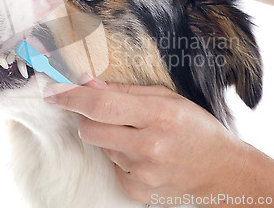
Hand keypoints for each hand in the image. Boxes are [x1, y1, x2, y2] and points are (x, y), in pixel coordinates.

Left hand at [44, 78, 247, 204]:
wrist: (221, 170)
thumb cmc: (195, 127)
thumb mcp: (168, 98)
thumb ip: (125, 91)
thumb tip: (87, 82)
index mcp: (159, 116)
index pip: (102, 106)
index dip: (72, 97)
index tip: (52, 91)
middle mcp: (150, 147)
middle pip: (91, 129)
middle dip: (87, 117)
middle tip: (105, 112)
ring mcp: (143, 174)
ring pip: (101, 147)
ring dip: (110, 137)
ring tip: (140, 136)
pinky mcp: (138, 192)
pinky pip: (112, 167)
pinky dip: (120, 158)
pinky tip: (144, 156)